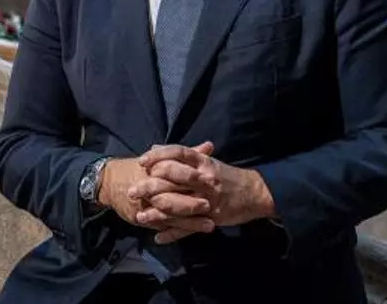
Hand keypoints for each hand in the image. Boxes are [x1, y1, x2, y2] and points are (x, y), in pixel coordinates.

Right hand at [98, 146, 216, 239]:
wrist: (110, 182)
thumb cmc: (141, 167)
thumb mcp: (162, 157)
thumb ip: (188, 153)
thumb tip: (210, 146)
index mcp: (155, 169)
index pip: (175, 172)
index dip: (193, 176)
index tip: (212, 180)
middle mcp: (149, 188)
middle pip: (172, 196)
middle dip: (192, 203)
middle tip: (210, 206)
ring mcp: (146, 205)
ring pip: (169, 215)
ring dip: (190, 222)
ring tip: (210, 225)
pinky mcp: (143, 218)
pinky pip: (162, 227)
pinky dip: (176, 232)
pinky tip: (192, 234)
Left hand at [131, 142, 276, 243]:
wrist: (255, 193)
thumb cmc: (227, 176)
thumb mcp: (207, 161)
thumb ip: (181, 156)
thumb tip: (154, 148)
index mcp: (204, 162)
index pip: (178, 153)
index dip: (158, 156)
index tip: (141, 162)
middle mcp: (205, 178)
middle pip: (173, 178)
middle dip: (150, 185)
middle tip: (131, 190)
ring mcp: (208, 199)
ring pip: (178, 205)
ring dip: (157, 212)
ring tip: (140, 217)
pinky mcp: (211, 217)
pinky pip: (189, 227)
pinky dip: (173, 233)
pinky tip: (158, 237)